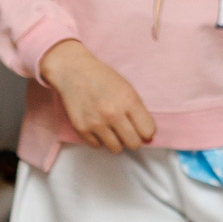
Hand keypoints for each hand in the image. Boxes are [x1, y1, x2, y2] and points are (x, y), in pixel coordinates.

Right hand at [39, 39, 156, 151]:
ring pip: (115, 148)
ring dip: (117, 142)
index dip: (147, 132)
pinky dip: (100, 140)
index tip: (143, 129)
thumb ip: (139, 111)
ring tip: (114, 130)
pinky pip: (97, 146)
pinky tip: (99, 128)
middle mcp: (113, 114)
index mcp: (129, 101)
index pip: (148, 131)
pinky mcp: (81, 128)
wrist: (74, 73)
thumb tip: (147, 135)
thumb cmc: (104, 79)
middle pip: (133, 143)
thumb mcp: (128, 89)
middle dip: (134, 140)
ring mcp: (96, 123)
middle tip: (129, 133)